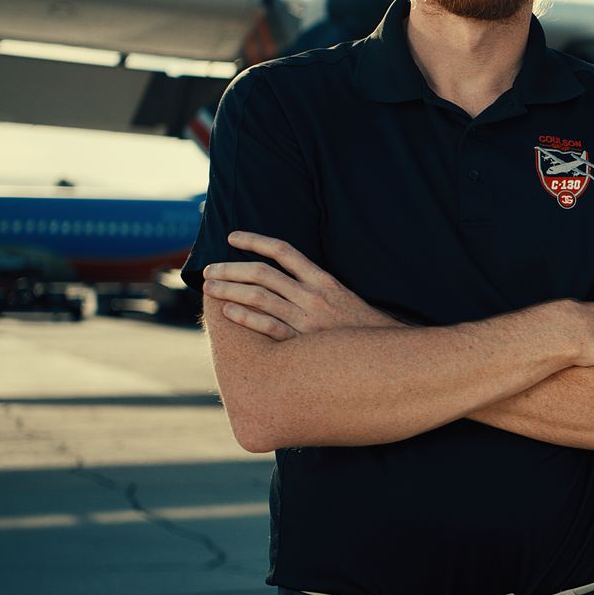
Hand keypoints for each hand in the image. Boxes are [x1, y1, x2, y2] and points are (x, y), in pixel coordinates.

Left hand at [202, 231, 400, 340]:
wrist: (383, 357)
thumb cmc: (360, 327)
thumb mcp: (342, 296)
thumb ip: (314, 285)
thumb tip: (284, 275)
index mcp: (323, 280)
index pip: (283, 251)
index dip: (255, 240)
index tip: (232, 237)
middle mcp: (313, 296)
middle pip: (263, 273)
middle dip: (231, 268)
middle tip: (210, 269)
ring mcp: (306, 319)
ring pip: (260, 297)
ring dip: (230, 290)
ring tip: (210, 287)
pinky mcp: (302, 342)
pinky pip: (268, 327)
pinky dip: (245, 317)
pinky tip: (227, 311)